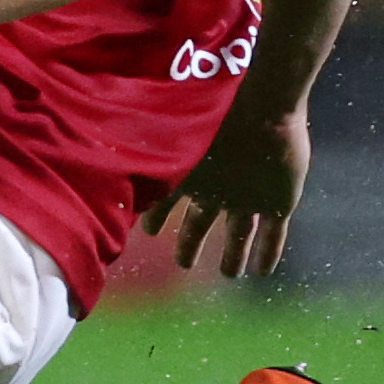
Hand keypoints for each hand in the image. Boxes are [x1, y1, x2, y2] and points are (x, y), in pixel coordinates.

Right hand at [141, 104, 309, 277]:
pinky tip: (263, 271)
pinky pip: (274, 235)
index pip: (170, 201)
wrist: (262, 110)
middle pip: (203, 223)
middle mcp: (220, 186)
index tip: (149, 233)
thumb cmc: (215, 117)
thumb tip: (105, 157)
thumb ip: (149, 153)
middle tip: (184, 264)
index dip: (158, 217)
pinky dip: (268, 253)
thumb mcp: (174, 139)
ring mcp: (251, 194)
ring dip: (235, 254)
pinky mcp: (279, 201)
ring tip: (231, 273)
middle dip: (192, 243)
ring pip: (240, 233)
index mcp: (194, 172)